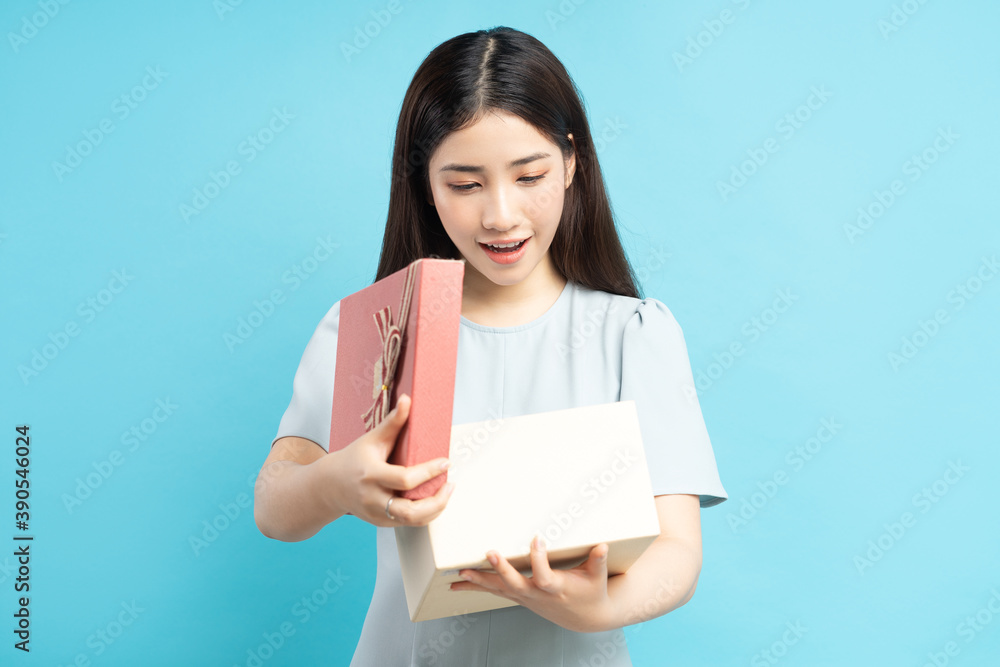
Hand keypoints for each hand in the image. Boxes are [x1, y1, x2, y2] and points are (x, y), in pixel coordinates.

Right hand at [317, 394, 454, 526]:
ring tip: (446, 492)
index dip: (429, 472)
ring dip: (435, 509)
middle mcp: (373, 498)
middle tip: (450, 484)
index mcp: (371, 475)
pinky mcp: (381, 522)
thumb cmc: (353, 459)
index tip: (445, 462)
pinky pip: (408, 523)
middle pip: (410, 510)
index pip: (405, 479)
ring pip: (412, 521)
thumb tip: (408, 400)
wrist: (330, 486)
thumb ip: (393, 422)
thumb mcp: (372, 439)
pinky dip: (425, 513)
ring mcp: (377, 514)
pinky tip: (434, 499)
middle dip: (437, 500)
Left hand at [449, 535, 614, 633]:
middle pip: (515, 584)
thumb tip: (602, 545)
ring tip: (461, 573)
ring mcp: (526, 597)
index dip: (539, 558)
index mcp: (556, 588)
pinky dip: (477, 586)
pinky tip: (459, 583)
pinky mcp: (519, 597)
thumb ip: (597, 561)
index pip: (544, 575)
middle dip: (501, 569)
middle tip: (489, 553)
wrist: (585, 617)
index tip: (536, 538)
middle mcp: (537, 594)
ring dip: (479, 581)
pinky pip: (495, 592)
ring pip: (499, 590)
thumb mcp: (598, 577)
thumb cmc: (592, 593)